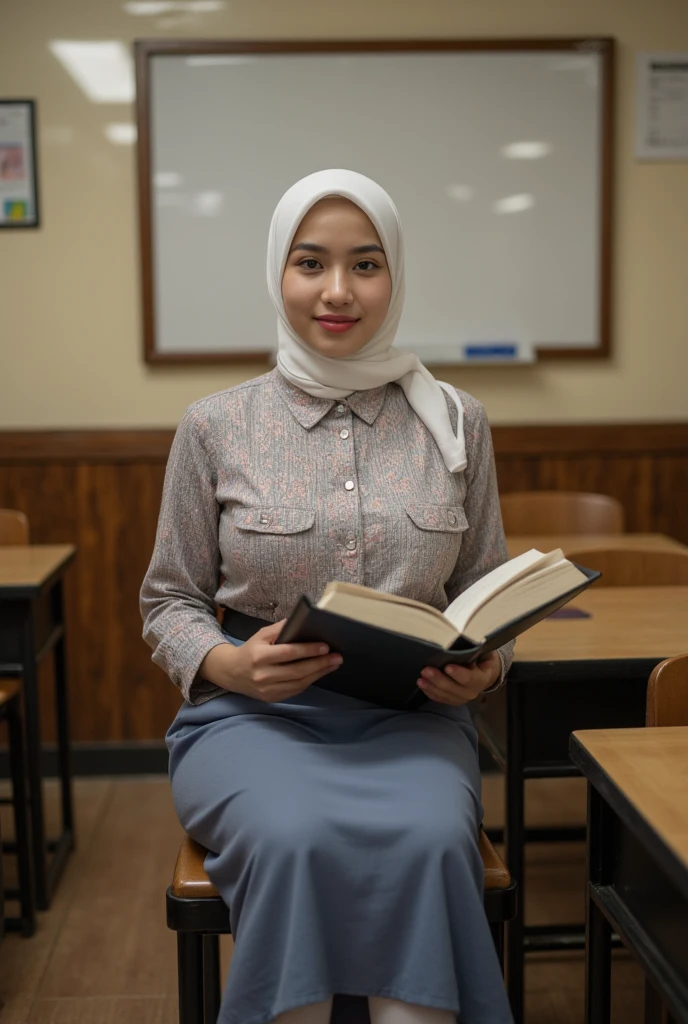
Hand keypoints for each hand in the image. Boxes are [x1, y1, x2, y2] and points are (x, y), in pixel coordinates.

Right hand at [201, 620, 342, 702]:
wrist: (232, 673)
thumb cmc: (250, 650)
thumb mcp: (261, 635)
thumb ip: (280, 629)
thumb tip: (302, 621)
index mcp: (259, 656)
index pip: (288, 653)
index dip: (308, 650)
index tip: (325, 647)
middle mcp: (262, 675)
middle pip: (297, 671)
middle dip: (320, 664)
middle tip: (337, 657)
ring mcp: (267, 690)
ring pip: (299, 683)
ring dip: (319, 674)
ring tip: (333, 664)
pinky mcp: (271, 698)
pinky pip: (295, 690)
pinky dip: (309, 681)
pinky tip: (319, 673)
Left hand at [416, 651, 500, 705]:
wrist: (485, 671)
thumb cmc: (482, 657)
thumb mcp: (483, 650)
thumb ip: (476, 648)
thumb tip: (463, 639)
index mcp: (483, 678)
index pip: (471, 678)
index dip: (459, 674)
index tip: (447, 667)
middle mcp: (473, 691)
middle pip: (456, 689)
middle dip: (440, 680)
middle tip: (426, 670)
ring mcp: (463, 697)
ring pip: (447, 696)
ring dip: (432, 687)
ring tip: (421, 679)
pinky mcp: (453, 699)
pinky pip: (441, 699)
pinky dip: (431, 692)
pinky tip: (422, 685)